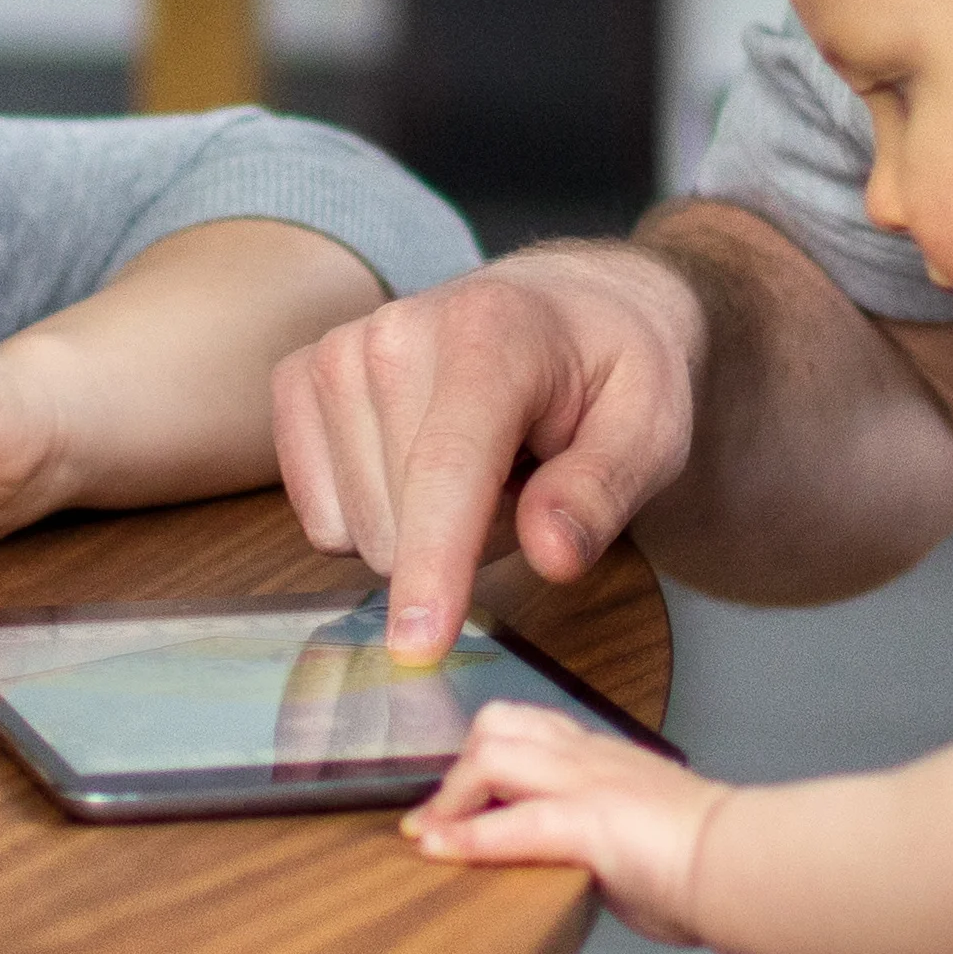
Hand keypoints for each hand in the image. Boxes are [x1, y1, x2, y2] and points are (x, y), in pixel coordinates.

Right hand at [272, 243, 707, 658]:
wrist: (568, 307)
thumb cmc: (613, 372)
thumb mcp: (652, 431)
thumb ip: (603, 492)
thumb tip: (552, 553)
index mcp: (491, 332)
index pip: (447, 466)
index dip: (434, 562)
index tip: (419, 645)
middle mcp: (396, 332)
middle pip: (398, 523)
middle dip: (465, 542)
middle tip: (521, 485)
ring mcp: (337, 353)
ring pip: (355, 530)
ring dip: (421, 531)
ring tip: (479, 468)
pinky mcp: (300, 381)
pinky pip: (319, 517)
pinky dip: (370, 518)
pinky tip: (418, 468)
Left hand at [401, 700, 725, 940]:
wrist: (742, 865)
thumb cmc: (704, 862)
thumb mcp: (639, 833)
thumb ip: (599, 834)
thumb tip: (577, 862)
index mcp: (604, 758)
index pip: (530, 729)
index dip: (481, 756)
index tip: (454, 798)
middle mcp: (590, 759)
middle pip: (499, 725)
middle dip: (457, 768)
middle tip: (439, 817)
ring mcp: (587, 785)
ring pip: (495, 754)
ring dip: (450, 797)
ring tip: (431, 835)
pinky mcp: (588, 823)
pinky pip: (513, 822)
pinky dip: (466, 837)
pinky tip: (436, 851)